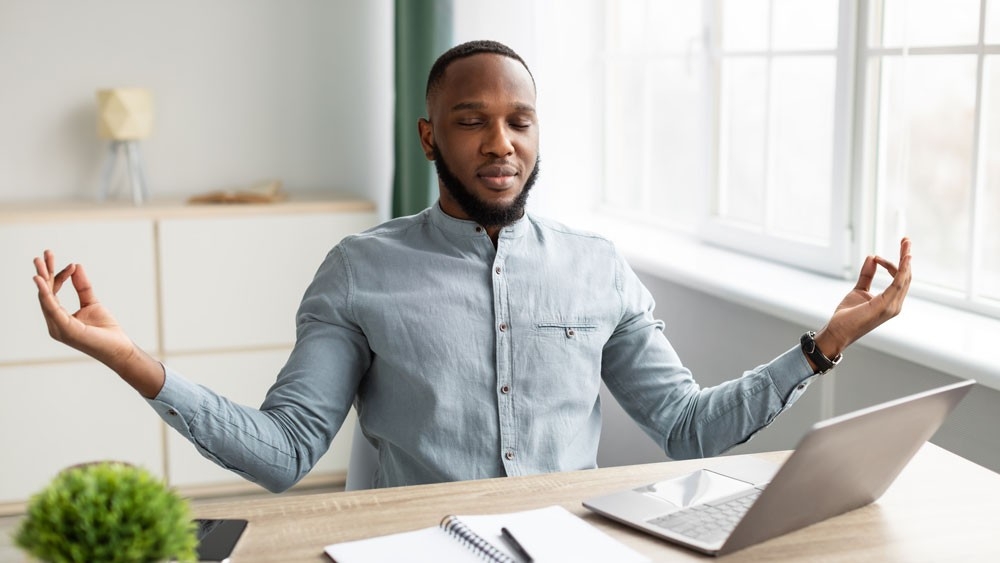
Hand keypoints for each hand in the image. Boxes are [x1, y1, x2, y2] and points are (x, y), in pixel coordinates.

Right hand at [33, 250, 163, 396]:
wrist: (119, 349)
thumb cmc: (105, 330)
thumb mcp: (92, 303)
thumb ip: (82, 286)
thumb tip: (76, 265)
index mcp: (59, 318)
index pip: (54, 293)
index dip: (60, 276)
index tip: (72, 264)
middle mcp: (55, 323)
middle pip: (45, 293)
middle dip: (44, 272)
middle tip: (44, 253)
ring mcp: (58, 328)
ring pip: (46, 299)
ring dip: (43, 279)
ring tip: (40, 262)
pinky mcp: (65, 330)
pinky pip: (52, 308)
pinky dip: (46, 294)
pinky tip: (42, 281)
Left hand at [813, 238, 912, 361]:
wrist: (838, 331)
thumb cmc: (848, 315)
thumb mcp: (858, 289)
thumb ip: (866, 275)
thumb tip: (871, 257)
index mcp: (890, 301)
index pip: (898, 278)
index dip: (891, 264)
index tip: (876, 257)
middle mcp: (895, 304)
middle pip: (906, 276)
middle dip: (906, 256)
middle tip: (906, 239)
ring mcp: (892, 306)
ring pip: (905, 277)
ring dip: (906, 258)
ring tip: (906, 242)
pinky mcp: (885, 305)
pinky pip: (898, 284)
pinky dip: (902, 269)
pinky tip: (905, 257)